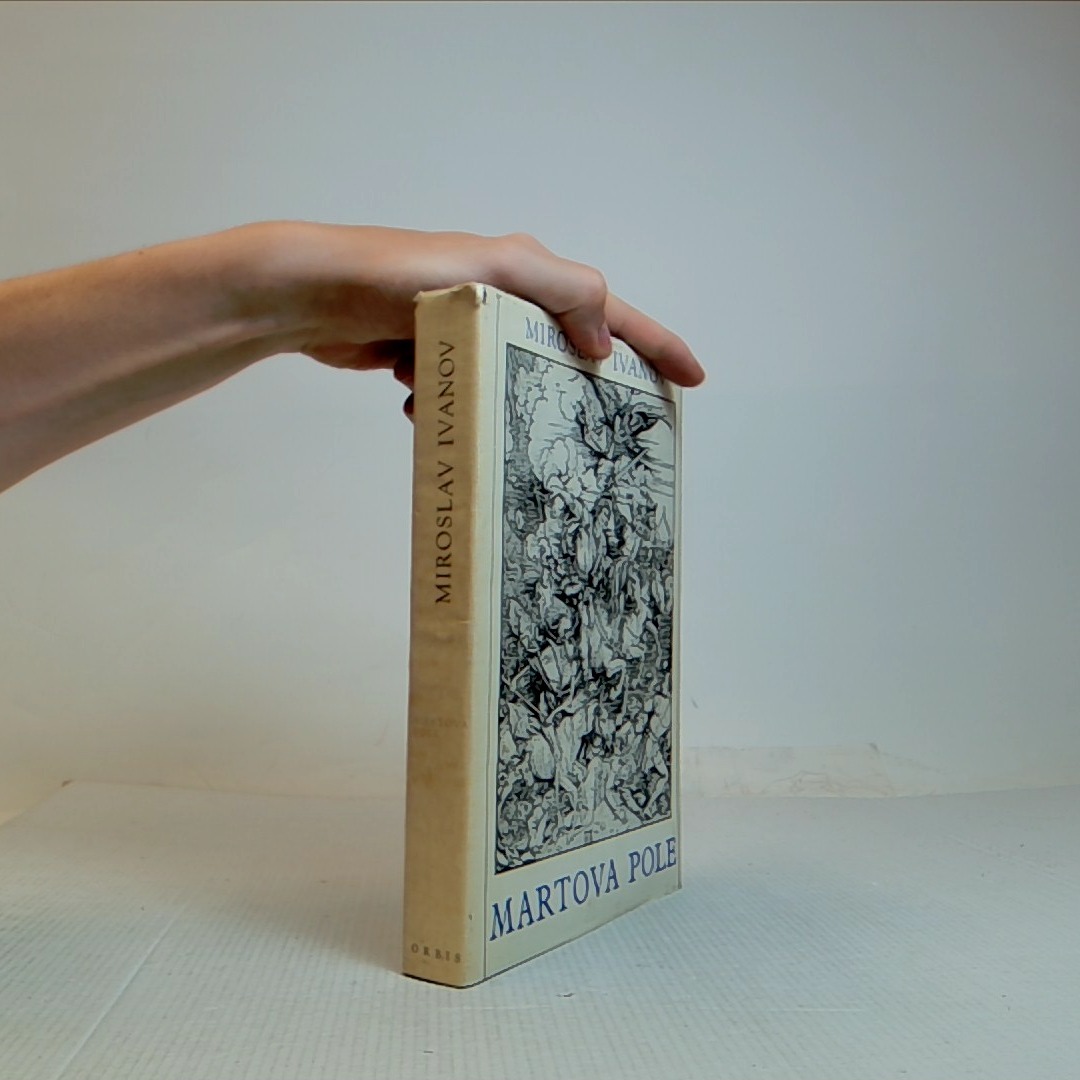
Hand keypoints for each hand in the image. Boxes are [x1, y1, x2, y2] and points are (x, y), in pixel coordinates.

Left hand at [254, 223, 704, 414]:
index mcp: (528, 272)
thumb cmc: (394, 274)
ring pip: (506, 377)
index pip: (610, 310)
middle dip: (568, 390)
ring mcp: (464, 322)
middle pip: (561, 349)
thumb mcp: (492, 272)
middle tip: (587, 433)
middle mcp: (502, 294)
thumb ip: (562, 294)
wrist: (310, 293)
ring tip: (480, 421)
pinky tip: (420, 404)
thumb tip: (602, 341)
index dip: (656, 344)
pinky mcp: (430, 347)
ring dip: (495, 403)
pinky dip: (448, 401)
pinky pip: (461, 386)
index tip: (692, 380)